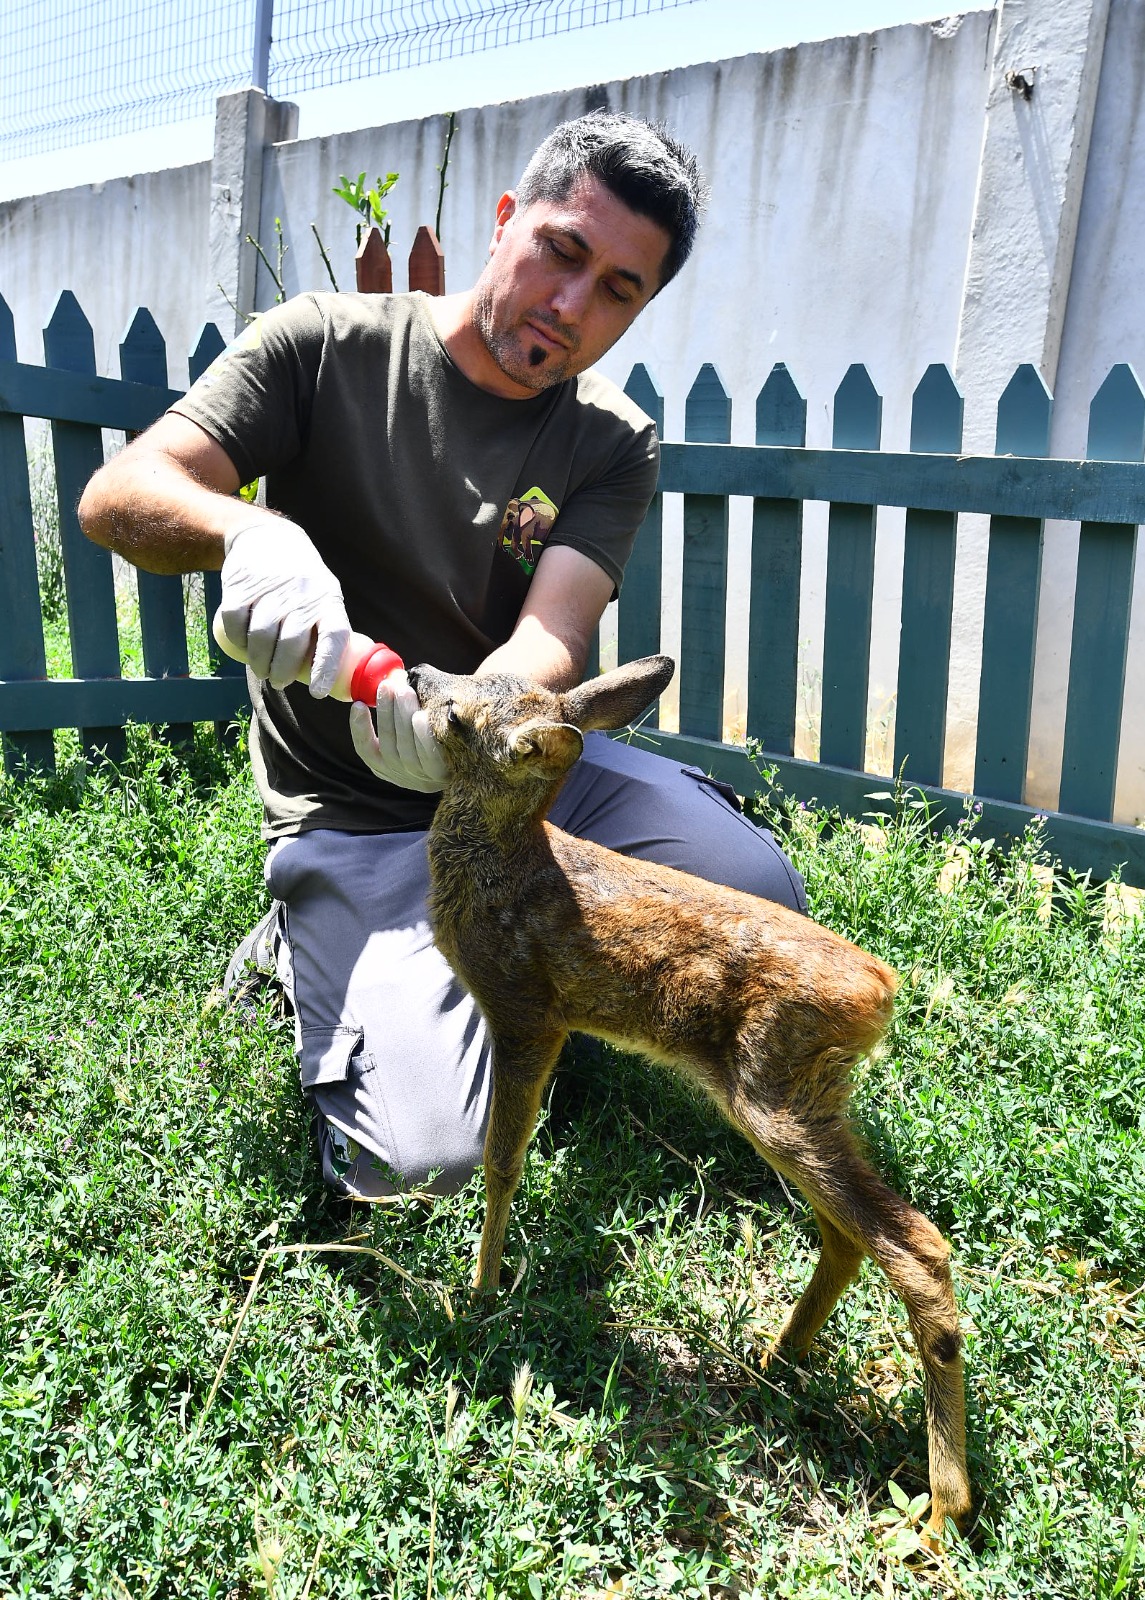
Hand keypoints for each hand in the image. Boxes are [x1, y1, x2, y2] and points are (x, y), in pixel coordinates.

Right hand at [219, 519, 349, 694]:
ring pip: (261, 636)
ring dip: (259, 661)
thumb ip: (326, 630)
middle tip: (279, 681)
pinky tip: (243, 647)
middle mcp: (301, 594)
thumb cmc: (303, 582)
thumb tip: (331, 678)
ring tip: (262, 670)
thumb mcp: (325, 596)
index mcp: (328, 601)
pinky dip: (237, 640)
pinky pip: (235, 622)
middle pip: (291, 642)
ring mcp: (270, 589)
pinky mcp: (241, 585)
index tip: (317, 692)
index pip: (333, 637)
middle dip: (283, 671)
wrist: (269, 538)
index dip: (326, 667)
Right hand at [349, 672, 447, 792]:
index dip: (359, 729)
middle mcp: (401, 776)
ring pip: (406, 750)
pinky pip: (430, 758)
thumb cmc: (436, 732)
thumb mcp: (412, 727)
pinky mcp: (442, 777)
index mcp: (386, 766)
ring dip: (403, 718)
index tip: (359, 704)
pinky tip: (421, 716)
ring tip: (404, 691)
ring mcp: (422, 780)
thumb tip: (392, 678)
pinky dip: (423, 736)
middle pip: (388, 746)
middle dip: (386, 713)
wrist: (475, 753)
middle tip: (388, 686)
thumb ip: (398, 710)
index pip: (366, 751)